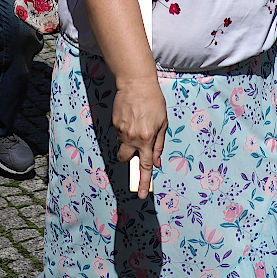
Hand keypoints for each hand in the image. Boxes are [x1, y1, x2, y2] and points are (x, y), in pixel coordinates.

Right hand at [112, 78, 167, 199]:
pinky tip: (130, 116)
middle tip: (135, 148)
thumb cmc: (153, 101)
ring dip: (128, 141)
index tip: (141, 195)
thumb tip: (155, 162)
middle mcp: (132, 137)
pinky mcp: (114, 123)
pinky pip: (119, 133)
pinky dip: (124, 129)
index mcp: (147, 139)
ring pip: (122, 145)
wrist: (136, 83)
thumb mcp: (162, 123)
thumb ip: (159, 144)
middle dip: (129, 159)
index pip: (144, 166)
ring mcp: (121, 131)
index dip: (143, 182)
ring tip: (136, 123)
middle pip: (126, 159)